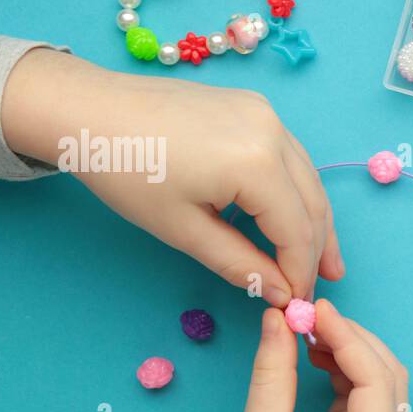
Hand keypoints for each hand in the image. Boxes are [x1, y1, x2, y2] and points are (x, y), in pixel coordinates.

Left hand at [1, 48, 342, 306]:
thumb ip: (240, 264)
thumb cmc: (128, 172)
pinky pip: (290, 157)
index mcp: (257, 165)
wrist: (88, 110)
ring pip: (308, 178)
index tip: (298, 304)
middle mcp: (274, 133)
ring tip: (322, 257)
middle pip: (312, 203)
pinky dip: (295, 190)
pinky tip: (291, 213)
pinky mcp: (255, 107)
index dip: (301, 272)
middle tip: (324, 284)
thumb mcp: (184, 230)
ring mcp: (267, 115)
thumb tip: (280, 292)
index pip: (296, 231)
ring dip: (314, 219)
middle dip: (318, 248)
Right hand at [167, 300, 407, 411]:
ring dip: (350, 353)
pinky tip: (314, 355)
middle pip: (389, 380)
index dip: (349, 336)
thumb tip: (279, 317)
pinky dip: (342, 373)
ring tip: (307, 331)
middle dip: (354, 340)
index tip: (314, 307)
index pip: (377, 381)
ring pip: (380, 387)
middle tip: (311, 314)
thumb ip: (273, 371)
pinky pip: (361, 401)